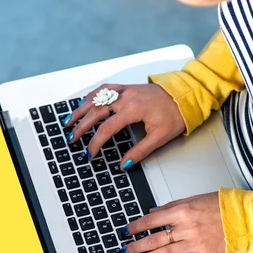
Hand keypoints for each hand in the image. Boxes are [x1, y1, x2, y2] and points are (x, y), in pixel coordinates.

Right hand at [65, 83, 185, 168]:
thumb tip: (124, 165)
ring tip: (69, 121)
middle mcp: (126, 97)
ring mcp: (124, 90)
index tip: (89, 152)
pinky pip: (103, 90)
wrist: (184, 95)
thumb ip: (139, 152)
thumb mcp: (159, 137)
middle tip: (71, 138)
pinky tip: (83, 104)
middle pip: (95, 112)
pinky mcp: (125, 87)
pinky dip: (91, 97)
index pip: (106, 128)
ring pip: (95, 98)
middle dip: (81, 126)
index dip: (95, 142)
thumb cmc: (174, 114)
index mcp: (133, 110)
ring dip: (80, 109)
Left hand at [120, 192, 224, 252]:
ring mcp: (195, 243)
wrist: (243, 217)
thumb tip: (152, 212)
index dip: (135, 227)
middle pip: (154, 239)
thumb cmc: (220, 206)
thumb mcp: (192, 199)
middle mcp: (186, 228)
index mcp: (182, 211)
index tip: (126, 231)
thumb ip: (170, 206)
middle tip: (125, 250)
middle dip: (136, 246)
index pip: (151, 220)